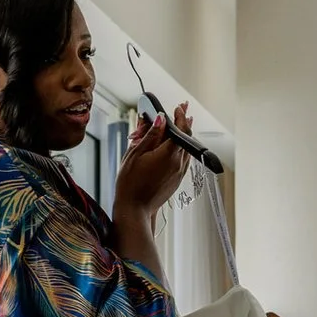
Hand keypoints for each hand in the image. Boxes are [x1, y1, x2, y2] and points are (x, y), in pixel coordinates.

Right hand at [112, 102, 192, 222]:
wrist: (135, 209)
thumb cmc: (130, 183)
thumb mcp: (135, 154)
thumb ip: (150, 135)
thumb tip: (160, 120)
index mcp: (169, 154)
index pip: (180, 128)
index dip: (179, 116)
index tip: (178, 107)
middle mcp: (179, 162)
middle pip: (186, 137)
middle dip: (183, 122)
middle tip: (181, 110)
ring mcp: (180, 172)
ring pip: (185, 148)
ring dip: (182, 135)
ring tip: (179, 124)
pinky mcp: (177, 179)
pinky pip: (183, 158)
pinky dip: (180, 147)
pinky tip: (174, 145)